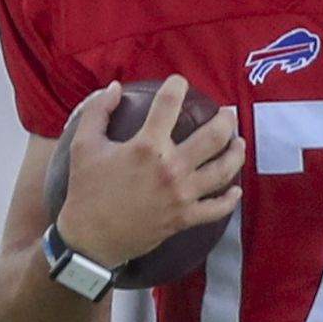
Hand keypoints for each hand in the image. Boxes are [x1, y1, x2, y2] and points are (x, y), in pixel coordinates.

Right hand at [56, 77, 242, 264]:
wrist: (89, 238)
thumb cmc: (86, 190)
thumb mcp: (83, 145)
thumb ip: (98, 111)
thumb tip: (114, 87)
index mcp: (146, 146)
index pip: (169, 105)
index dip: (177, 86)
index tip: (180, 82)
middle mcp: (171, 168)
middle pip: (214, 137)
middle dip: (225, 121)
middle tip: (227, 115)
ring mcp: (182, 194)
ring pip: (225, 170)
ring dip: (236, 154)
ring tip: (239, 143)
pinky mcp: (186, 218)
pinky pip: (218, 208)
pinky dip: (230, 199)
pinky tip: (236, 190)